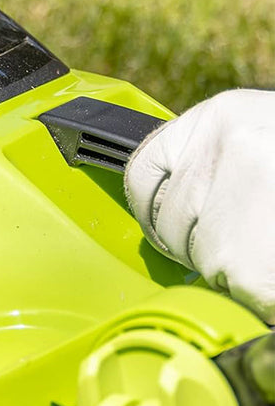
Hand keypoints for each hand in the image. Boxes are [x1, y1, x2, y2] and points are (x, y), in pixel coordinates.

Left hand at [125, 89, 274, 322]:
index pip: (142, 170)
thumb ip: (225, 165)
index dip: (153, 206)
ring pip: (199, 259)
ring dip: (234, 268)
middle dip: (202, 242)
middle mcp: (224, 151)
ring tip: (270, 245)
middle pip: (168, 222)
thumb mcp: (267, 143)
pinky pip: (231, 287)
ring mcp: (238, 204)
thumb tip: (172, 205)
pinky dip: (255, 289)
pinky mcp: (250, 261)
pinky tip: (271, 268)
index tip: (170, 224)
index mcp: (224, 116)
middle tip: (256, 237)